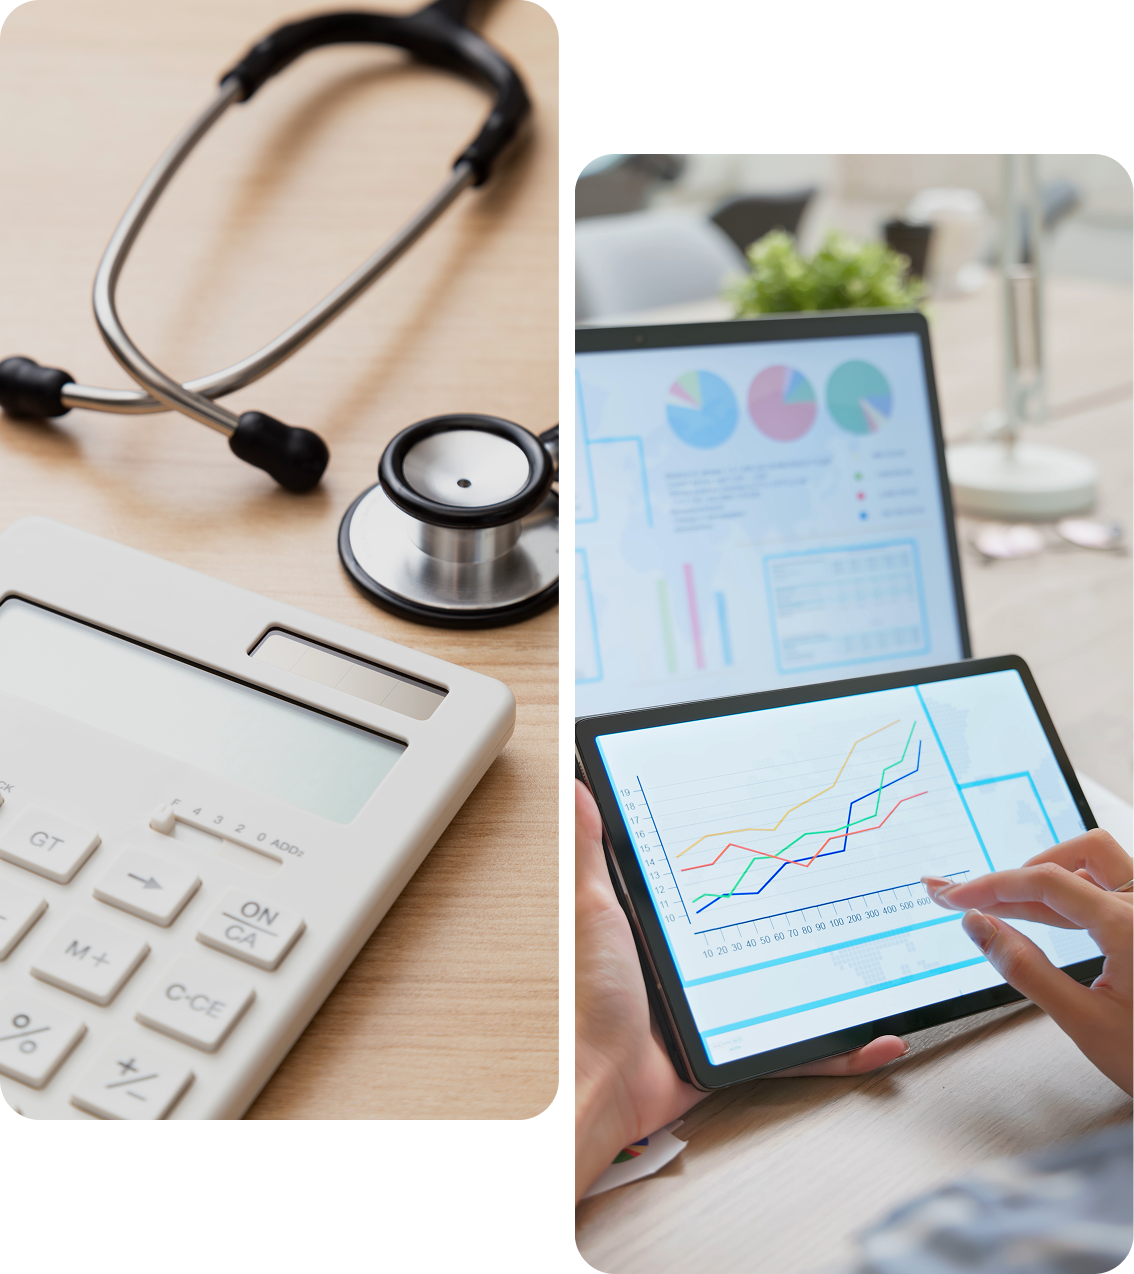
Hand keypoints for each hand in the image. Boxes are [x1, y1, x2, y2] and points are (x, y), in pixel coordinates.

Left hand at [576, 779, 907, 1202]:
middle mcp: (701, 962)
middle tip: (853, 890)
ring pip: (794, 988)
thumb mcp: (592, 909)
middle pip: (767, 932)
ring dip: (839, 981)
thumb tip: (578, 788)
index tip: (791, 835)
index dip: (756, 860)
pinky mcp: (737, 1048)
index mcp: (671, 924)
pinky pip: (797, 1048)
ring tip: (877, 960)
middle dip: (810, 917)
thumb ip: (589, 850)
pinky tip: (872, 1038)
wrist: (600, 1084)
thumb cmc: (589, 999)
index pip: (723, 881)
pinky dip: (838, 1051)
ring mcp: (723, 1007)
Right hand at [923, 827, 1133, 1097]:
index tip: (951, 895)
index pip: (1045, 881)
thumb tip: (978, 925)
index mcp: (1131, 925)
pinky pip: (1112, 889)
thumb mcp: (1084, 1022)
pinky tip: (1047, 920)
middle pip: (1079, 853)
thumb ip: (1025, 968)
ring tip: (1009, 910)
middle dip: (1025, 872)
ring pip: (1098, 865)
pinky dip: (1075, 897)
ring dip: (1052, 879)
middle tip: (980, 900)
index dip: (990, 885)